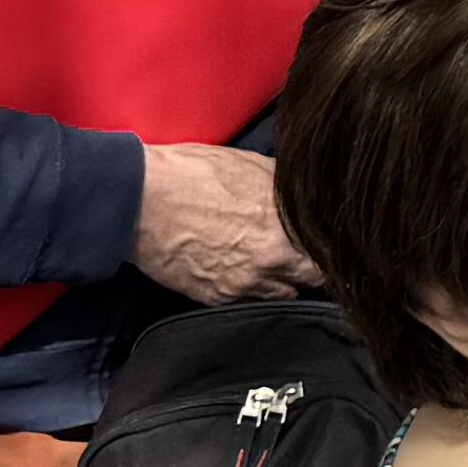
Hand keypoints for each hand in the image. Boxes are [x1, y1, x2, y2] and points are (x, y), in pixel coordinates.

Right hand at [131, 143, 311, 301]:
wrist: (140, 200)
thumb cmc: (194, 173)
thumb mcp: (253, 165)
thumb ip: (285, 189)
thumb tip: (304, 195)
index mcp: (285, 226)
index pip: (327, 250)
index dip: (328, 244)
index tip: (326, 238)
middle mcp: (271, 262)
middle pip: (312, 278)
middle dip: (312, 267)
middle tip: (306, 253)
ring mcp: (243, 285)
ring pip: (283, 295)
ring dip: (284, 281)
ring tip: (273, 262)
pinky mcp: (215, 298)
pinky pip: (248, 301)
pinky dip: (251, 289)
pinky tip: (244, 270)